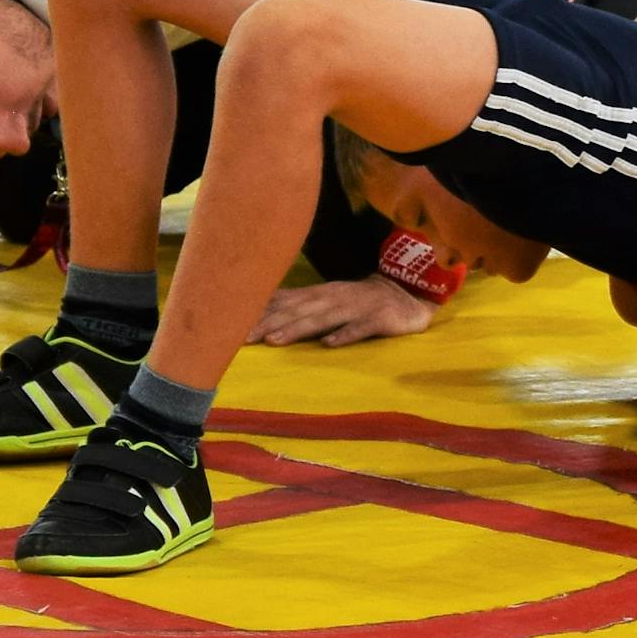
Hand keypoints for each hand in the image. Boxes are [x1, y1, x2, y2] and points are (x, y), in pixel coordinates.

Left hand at [248, 276, 439, 347]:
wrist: (408, 293)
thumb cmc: (360, 302)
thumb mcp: (327, 300)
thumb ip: (298, 306)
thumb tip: (258, 310)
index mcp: (319, 295)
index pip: (283, 303)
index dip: (258, 314)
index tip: (229, 326)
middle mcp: (333, 298)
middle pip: (296, 311)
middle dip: (268, 323)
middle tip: (242, 338)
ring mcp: (356, 307)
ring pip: (323, 319)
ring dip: (298, 328)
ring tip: (275, 341)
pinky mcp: (378, 318)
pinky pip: (360, 328)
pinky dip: (345, 335)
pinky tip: (330, 344)